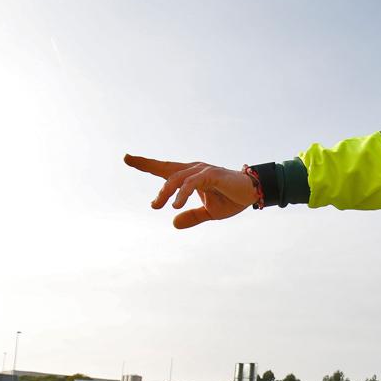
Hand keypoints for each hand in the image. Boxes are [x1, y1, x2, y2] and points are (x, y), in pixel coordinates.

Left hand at [123, 155, 257, 228]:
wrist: (252, 194)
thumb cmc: (231, 199)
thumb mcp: (209, 212)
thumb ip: (191, 216)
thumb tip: (173, 223)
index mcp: (191, 176)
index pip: (165, 169)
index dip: (146, 163)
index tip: (127, 158)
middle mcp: (194, 170)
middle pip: (166, 168)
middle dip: (146, 164)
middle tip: (129, 165)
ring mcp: (202, 171)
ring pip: (177, 178)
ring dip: (165, 192)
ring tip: (156, 206)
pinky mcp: (211, 175)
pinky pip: (192, 183)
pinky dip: (182, 193)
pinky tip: (176, 205)